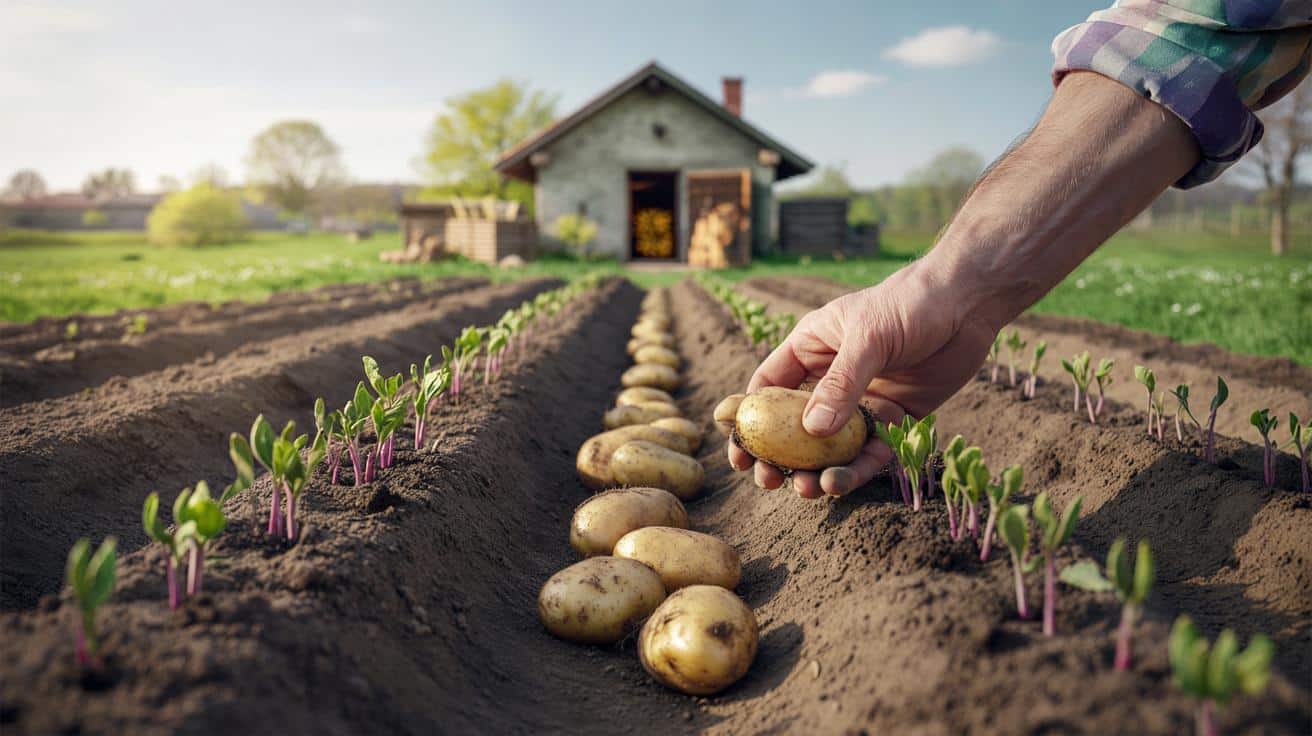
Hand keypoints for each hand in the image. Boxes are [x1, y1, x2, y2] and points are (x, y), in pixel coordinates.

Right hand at [728, 259, 997, 497]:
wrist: (969, 303)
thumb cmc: (909, 304)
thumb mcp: (869, 339)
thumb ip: (841, 385)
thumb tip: (811, 433)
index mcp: (811, 350)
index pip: (768, 389)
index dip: (749, 422)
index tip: (739, 454)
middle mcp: (831, 379)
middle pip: (794, 427)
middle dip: (780, 458)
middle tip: (771, 482)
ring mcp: (862, 401)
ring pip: (831, 446)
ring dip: (817, 470)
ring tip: (810, 490)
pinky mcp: (895, 418)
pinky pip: (871, 450)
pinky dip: (857, 468)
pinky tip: (844, 481)